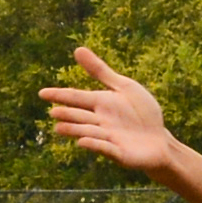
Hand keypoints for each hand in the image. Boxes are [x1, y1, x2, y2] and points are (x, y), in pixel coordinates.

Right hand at [38, 46, 176, 174]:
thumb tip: (77, 49)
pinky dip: (95, 144)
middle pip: (80, 116)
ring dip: (75, 130)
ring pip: (88, 132)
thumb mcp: (123, 87)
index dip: (59, 95)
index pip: (76, 97)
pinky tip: (82, 141)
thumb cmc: (141, 113)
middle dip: (68, 115)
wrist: (159, 139)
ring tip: (58, 128)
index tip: (42, 93)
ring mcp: (108, 138)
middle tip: (53, 112)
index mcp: (100, 103)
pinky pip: (106, 148)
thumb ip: (100, 71)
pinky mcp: (119, 153)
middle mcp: (100, 121)